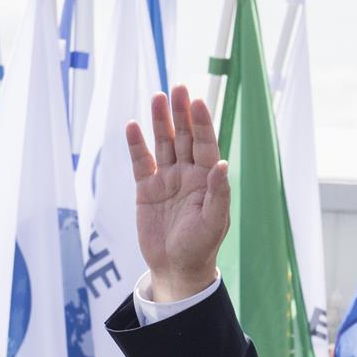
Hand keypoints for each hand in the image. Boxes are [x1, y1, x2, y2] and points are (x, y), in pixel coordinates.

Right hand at [126, 85, 229, 301]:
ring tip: (157, 97)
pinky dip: (137, 145)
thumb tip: (222, 164)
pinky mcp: (146, 190)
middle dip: (181, 114)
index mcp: (208, 180)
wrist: (176, 268)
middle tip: (178, 88)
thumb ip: (218, 194)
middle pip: (185, 138)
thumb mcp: (213, 223)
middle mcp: (188, 175)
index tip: (197, 101)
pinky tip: (133, 126)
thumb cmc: (200, 247)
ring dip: (160, 122)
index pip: (206, 145)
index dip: (202, 123)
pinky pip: (141, 162)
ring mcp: (167, 180)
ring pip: (163, 144)